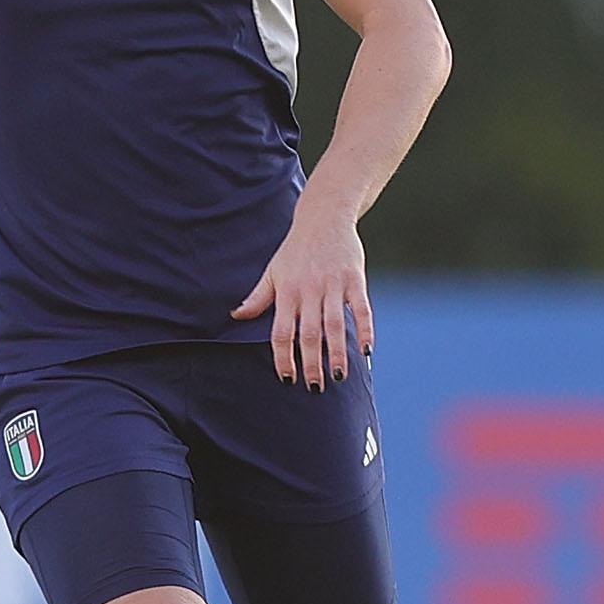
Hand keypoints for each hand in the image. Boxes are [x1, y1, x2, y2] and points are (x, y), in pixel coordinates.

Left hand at [229, 202, 371, 387]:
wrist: (324, 216)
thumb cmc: (295, 249)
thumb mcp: (273, 271)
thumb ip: (258, 297)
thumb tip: (236, 315)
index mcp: (287, 292)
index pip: (281, 332)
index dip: (283, 357)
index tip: (287, 378)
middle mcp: (309, 290)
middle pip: (309, 334)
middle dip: (311, 364)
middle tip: (315, 387)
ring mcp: (332, 285)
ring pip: (335, 326)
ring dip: (338, 354)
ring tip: (340, 376)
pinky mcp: (354, 279)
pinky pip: (361, 309)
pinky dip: (366, 330)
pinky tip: (367, 351)